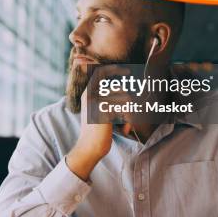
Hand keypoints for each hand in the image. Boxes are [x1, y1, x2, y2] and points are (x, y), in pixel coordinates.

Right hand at [66, 65, 132, 180]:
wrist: (89, 148)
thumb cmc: (98, 131)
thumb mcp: (99, 111)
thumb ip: (106, 98)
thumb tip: (124, 88)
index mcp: (87, 93)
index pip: (100, 71)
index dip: (113, 69)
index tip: (127, 71)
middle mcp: (90, 94)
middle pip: (120, 89)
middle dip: (128, 104)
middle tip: (128, 118)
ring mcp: (96, 101)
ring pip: (126, 99)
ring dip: (130, 113)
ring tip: (124, 124)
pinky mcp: (104, 109)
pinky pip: (126, 108)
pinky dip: (129, 120)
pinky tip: (123, 129)